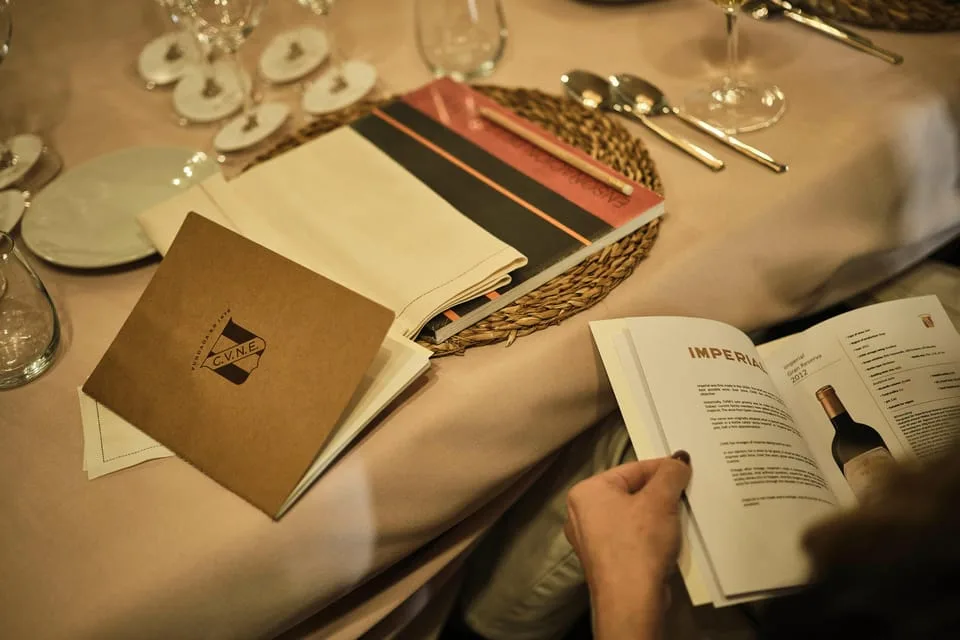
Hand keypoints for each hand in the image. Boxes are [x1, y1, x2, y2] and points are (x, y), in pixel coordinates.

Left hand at [565, 453, 690, 639]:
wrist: (631, 600)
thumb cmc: (639, 542)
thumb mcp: (660, 500)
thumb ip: (671, 474)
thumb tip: (679, 460)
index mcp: (587, 491)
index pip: (631, 469)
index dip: (662, 468)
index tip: (685, 469)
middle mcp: (581, 513)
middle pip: (630, 492)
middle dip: (659, 493)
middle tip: (686, 491)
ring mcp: (591, 540)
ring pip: (631, 516)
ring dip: (657, 514)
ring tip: (681, 513)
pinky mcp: (605, 561)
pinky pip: (631, 537)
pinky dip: (650, 535)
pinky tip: (669, 537)